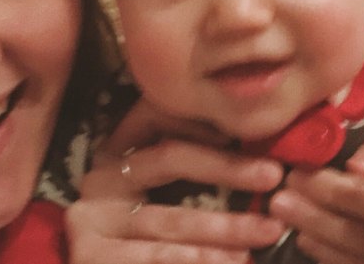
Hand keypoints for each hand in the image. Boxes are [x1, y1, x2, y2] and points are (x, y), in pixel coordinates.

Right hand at [66, 100, 287, 263]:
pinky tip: (229, 263)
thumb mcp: (154, 194)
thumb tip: (256, 156)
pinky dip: (194, 262)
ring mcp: (91, 218)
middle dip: (226, 167)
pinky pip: (151, 258)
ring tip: (264, 233)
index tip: (243, 131)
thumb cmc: (139, 237)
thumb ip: (188, 170)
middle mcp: (102, 177)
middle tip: (272, 176)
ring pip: (168, 219)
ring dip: (221, 227)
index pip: (157, 115)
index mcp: (119, 152)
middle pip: (169, 158)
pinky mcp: (91, 255)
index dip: (200, 118)